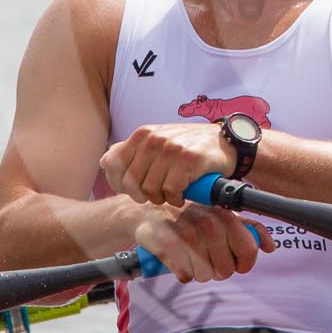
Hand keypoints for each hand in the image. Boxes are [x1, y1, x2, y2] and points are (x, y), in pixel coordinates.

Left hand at [101, 122, 236, 206]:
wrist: (226, 143)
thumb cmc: (189, 147)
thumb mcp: (157, 141)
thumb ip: (131, 151)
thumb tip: (105, 162)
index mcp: (142, 134)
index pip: (112, 163)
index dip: (117, 183)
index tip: (132, 191)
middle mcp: (154, 138)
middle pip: (131, 182)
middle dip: (142, 195)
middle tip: (156, 195)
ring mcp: (171, 148)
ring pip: (151, 189)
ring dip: (162, 198)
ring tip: (172, 193)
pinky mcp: (189, 160)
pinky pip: (172, 191)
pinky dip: (177, 198)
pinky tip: (184, 193)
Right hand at [130, 203, 271, 283]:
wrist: (147, 211)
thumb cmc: (189, 216)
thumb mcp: (221, 215)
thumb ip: (249, 229)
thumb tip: (270, 248)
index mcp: (225, 215)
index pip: (248, 250)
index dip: (243, 264)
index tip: (235, 264)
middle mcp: (208, 222)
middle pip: (226, 270)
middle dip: (217, 270)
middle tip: (206, 259)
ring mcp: (186, 233)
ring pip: (205, 276)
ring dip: (198, 273)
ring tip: (190, 258)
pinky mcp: (166, 245)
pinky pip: (185, 275)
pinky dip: (182, 274)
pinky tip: (178, 262)